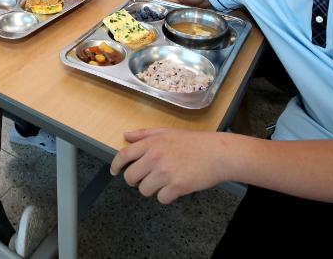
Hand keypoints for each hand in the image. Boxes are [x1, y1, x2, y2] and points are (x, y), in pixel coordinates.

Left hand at [110, 129, 224, 203]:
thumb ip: (144, 134)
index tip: (114, 171)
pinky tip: (175, 188)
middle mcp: (155, 157)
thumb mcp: (168, 132)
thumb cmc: (195, 142)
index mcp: (152, 143)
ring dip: (152, 189)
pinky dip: (166, 196)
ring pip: (144, 190)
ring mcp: (165, 172)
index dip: (115, 165)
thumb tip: (125, 135)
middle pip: (131, 177)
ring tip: (164, 182)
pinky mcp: (177, 186)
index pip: (124, 155)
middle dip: (135, 180)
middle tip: (145, 179)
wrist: (218, 154)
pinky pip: (161, 199)